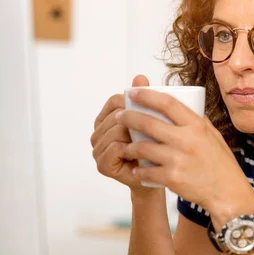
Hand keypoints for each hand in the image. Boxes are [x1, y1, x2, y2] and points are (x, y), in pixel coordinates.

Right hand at [91, 75, 153, 190]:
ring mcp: (97, 150)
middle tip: (155, 128)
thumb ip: (143, 99)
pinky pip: (115, 148)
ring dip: (133, 134)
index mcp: (106, 120)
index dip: (131, 102)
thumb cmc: (153, 148)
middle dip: (135, 120)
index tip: (150, 108)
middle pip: (115, 116)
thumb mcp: (152, 121)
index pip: (114, 101)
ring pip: (115, 131)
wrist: (156, 177)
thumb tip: (140, 77)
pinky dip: (129, 148)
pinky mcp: (102, 165)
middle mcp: (98, 134)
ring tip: (150, 140)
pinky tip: (141, 151)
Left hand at [117, 88, 253, 215]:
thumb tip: (186, 105)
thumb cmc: (221, 164)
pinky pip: (147, 170)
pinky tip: (136, 169)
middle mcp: (186, 140)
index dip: (147, 95)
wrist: (228, 193)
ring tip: (124, 146)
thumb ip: (198, 121)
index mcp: (196, 126)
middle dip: (129, 118)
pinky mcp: (172, 178)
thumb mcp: (214, 136)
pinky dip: (139, 170)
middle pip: (149, 123)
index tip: (133, 92)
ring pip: (143, 147)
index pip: (168, 104)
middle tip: (119, 116)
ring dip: (130, 146)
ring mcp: (178, 159)